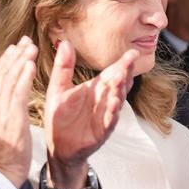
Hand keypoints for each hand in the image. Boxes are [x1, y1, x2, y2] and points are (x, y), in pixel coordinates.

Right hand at [0, 36, 37, 187]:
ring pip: (8, 80)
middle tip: (23, 41)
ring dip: (19, 61)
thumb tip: (1, 104)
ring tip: (29, 47)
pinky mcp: (10, 118)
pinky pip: (17, 92)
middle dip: (12, 57)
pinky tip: (30, 64)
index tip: (12, 51)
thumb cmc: (2, 157)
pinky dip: (23, 76)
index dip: (3, 64)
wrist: (0, 174)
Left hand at [43, 40, 136, 188]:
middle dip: (125, 73)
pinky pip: (109, 120)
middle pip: (119, 84)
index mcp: (96, 88)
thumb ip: (63, 67)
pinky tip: (115, 103)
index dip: (123, 63)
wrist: (57, 145)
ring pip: (117, 100)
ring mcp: (105, 115)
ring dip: (120, 90)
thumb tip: (66, 43)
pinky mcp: (102, 130)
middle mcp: (105, 100)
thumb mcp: (58, 88)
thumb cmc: (59, 116)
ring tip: (122, 78)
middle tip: (129, 61)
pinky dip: (113, 112)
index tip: (131, 52)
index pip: (113, 72)